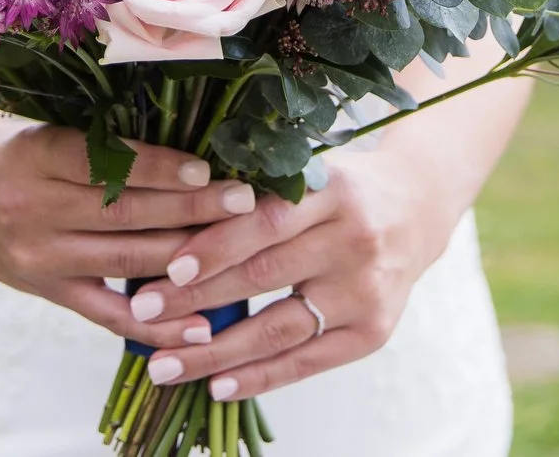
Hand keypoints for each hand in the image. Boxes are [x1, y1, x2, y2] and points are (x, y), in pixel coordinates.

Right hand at [0, 122, 261, 347]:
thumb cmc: (18, 155)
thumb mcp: (47, 131)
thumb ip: (102, 143)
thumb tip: (189, 149)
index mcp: (35, 156)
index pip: (100, 163)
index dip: (155, 169)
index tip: (205, 170)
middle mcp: (33, 210)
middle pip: (123, 214)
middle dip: (190, 210)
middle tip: (243, 202)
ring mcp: (41, 259)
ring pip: (125, 262)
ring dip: (188, 257)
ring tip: (238, 248)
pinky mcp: (51, 294)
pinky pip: (110, 315)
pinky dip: (158, 326)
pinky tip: (201, 327)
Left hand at [123, 150, 457, 399]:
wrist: (418, 206)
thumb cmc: (339, 188)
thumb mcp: (307, 171)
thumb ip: (254, 189)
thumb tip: (170, 222)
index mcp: (332, 190)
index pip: (265, 222)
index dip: (215, 247)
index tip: (167, 269)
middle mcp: (354, 239)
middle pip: (264, 277)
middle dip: (195, 299)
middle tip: (141, 315)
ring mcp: (366, 290)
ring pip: (280, 328)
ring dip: (217, 351)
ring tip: (165, 365)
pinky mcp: (374, 331)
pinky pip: (308, 361)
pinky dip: (261, 377)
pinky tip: (219, 386)